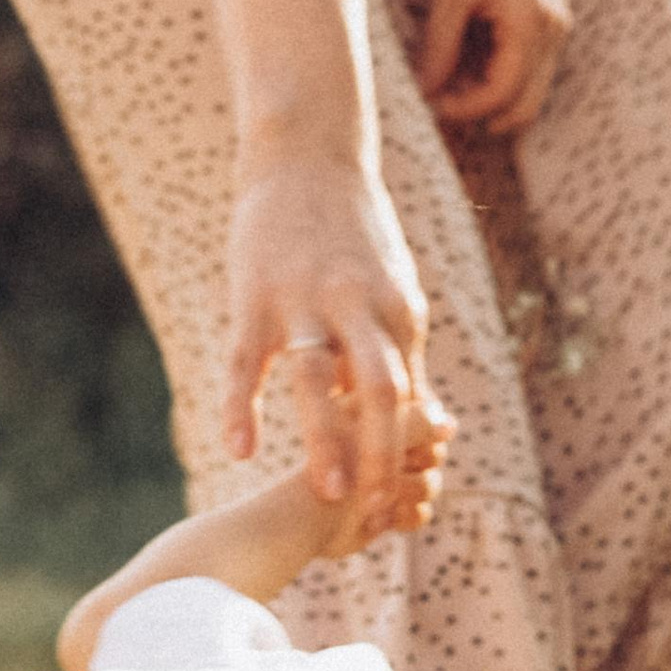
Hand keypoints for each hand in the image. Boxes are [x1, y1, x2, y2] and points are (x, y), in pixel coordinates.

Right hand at [222, 152, 452, 510]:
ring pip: (318, 381)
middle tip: (377, 514)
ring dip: (326, 440)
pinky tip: (239, 449)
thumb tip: (432, 422)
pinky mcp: (254, 296)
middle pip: (382, 393)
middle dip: (384, 456)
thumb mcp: (393, 292)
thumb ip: (404, 356)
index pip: (409, 396)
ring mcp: (303, 301)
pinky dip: (241, 406)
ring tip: (327, 497)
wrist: (306, 156)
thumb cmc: (354, 236)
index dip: (407, 452)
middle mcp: (358, 308)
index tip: (401, 505)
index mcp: (399, 312)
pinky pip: (246, 360)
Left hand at [417, 0, 572, 134]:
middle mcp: (553, 33)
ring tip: (449, 82)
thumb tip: (427, 88)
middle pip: (524, 107)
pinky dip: (503, 76)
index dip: (461, 109)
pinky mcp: (552, 17)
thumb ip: (441, 43)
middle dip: (481, 116)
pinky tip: (469, 61)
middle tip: (439, 105)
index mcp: (529, 25)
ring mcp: (558, 27)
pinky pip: (533, 67)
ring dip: (492, 98)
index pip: (499, 96)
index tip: (428, 103)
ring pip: (531, 91)